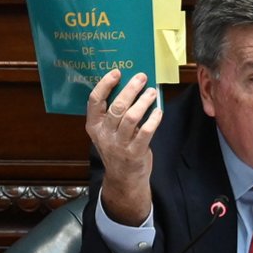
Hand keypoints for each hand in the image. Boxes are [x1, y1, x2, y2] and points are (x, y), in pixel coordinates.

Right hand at [86, 69, 161, 224]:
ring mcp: (118, 145)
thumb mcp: (108, 131)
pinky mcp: (134, 153)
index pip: (94, 101)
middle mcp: (104, 134)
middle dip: (130, 89)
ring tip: (151, 92)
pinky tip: (159, 111)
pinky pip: (145, 132)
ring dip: (143, 102)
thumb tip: (130, 85)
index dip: (105, 84)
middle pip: (116, 107)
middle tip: (141, 77)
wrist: (123, 179)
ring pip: (130, 117)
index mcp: (94, 126)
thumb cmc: (117, 149)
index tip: (117, 72)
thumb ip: (114, 113)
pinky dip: (153, 119)